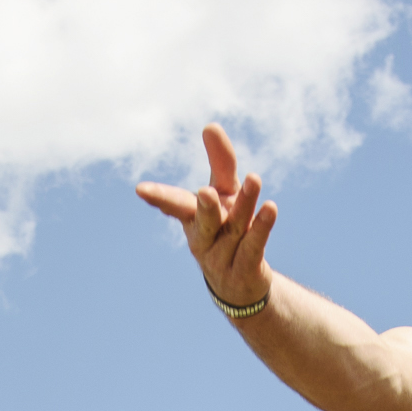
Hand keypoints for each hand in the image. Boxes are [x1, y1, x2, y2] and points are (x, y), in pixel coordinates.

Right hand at [135, 125, 276, 310]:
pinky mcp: (247, 267)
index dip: (159, 197)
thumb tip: (209, 126)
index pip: (177, 204)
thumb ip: (221, 162)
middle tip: (206, 192)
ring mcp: (224, 255)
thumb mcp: (225, 194)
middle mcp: (205, 237)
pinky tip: (271, 207)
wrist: (238, 284)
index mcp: (193, 218)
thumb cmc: (227, 231)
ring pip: (236, 228)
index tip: (140, 189)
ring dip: (245, 204)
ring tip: (254, 178)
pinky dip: (263, 227)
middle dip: (205, 207)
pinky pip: (255, 245)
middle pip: (203, 221)